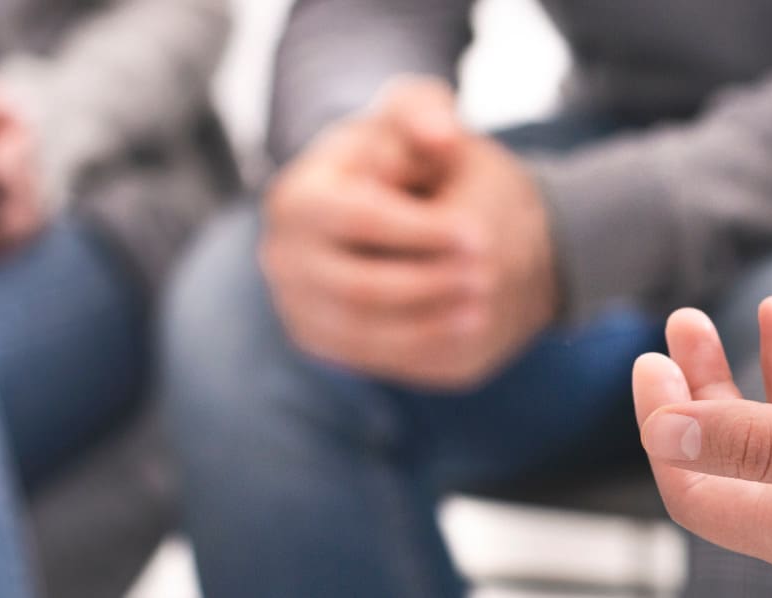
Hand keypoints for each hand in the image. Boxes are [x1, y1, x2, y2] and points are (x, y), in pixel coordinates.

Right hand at [263, 76, 558, 390]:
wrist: (393, 206)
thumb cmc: (403, 154)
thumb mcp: (412, 115)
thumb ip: (423, 110)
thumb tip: (442, 135)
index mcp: (297, 198)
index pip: (358, 220)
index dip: (422, 230)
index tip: (479, 234)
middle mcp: (283, 257)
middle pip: (358, 287)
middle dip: (430, 283)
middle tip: (488, 276)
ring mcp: (297, 304)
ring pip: (364, 331)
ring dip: (430, 322)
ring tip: (485, 305)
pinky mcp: (322, 340)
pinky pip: (371, 356)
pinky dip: (422, 344)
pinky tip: (467, 325)